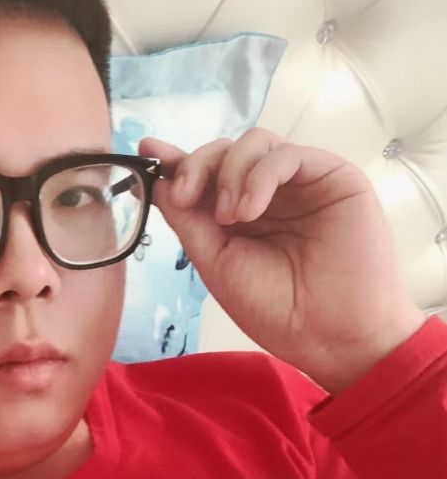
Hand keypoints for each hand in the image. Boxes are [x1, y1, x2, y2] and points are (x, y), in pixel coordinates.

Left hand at [141, 128, 424, 393]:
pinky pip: (286, 154)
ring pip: (254, 143)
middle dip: (196, 166)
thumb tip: (160, 183)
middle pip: (224, 151)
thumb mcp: (217, 264)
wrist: (332, 336)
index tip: (147, 148)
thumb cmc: (278, 310)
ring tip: (229, 217)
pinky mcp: (332, 177)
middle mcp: (269, 195)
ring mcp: (301, 184)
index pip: (206, 176)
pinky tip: (249, 211)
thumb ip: (189, 222)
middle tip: (186, 197)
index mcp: (240, 216)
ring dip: (229, 172)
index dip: (177, 161)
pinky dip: (259, 175)